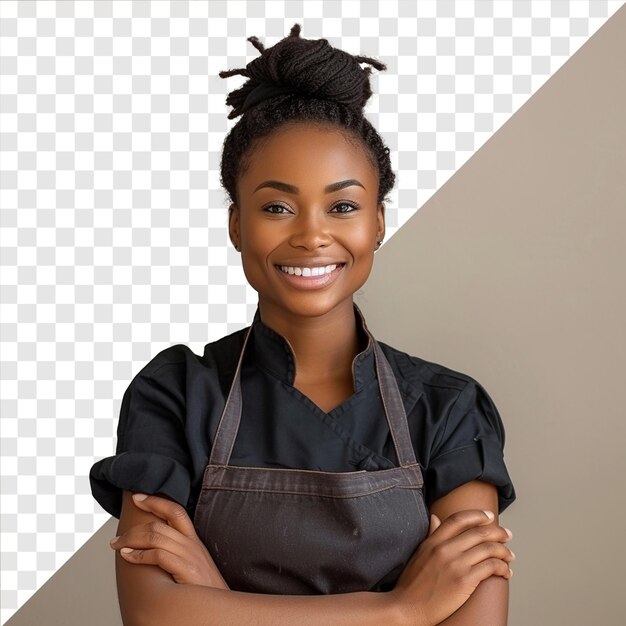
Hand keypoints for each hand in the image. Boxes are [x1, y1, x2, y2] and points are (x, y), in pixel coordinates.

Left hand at [110, 493, 228, 588]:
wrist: (221, 609)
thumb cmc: (204, 590)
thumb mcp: (193, 565)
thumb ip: (178, 553)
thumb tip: (152, 547)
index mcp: (194, 541)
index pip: (176, 511)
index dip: (156, 502)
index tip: (138, 498)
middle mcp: (192, 544)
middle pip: (161, 523)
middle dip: (134, 527)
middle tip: (116, 537)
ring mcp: (190, 556)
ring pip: (156, 536)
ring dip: (131, 539)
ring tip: (117, 546)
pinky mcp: (187, 570)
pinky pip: (159, 555)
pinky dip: (139, 555)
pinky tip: (128, 557)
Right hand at [391, 509, 513, 625]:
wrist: (408, 607)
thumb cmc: (412, 584)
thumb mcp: (419, 553)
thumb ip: (431, 534)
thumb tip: (435, 518)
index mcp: (434, 540)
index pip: (458, 519)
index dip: (477, 515)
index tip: (489, 516)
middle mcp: (445, 548)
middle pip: (479, 532)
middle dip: (498, 532)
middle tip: (508, 535)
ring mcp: (455, 564)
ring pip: (489, 549)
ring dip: (504, 551)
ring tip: (510, 556)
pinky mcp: (465, 580)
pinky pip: (491, 567)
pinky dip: (503, 568)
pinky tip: (506, 572)